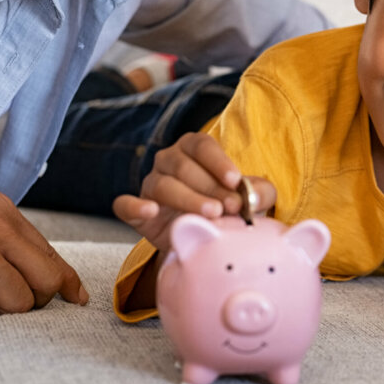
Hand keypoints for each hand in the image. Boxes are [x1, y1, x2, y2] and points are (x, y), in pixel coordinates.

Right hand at [111, 131, 274, 253]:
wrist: (203, 237)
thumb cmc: (227, 208)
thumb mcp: (249, 199)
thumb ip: (259, 193)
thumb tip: (255, 196)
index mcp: (193, 149)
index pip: (202, 146)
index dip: (218, 162)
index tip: (235, 181)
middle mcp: (168, 161)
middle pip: (185, 167)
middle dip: (211, 187)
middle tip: (232, 207)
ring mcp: (150, 184)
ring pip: (163, 185)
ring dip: (188, 199)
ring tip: (212, 213)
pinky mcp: (135, 211)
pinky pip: (125, 204)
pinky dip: (135, 206)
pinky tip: (150, 210)